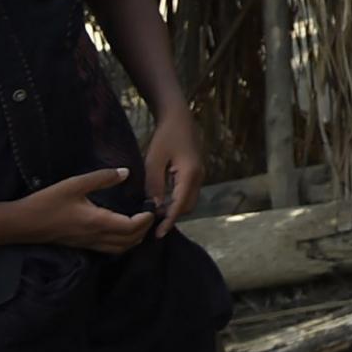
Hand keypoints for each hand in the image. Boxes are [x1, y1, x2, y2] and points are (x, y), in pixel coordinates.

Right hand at [15, 168, 153, 252]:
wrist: (20, 224)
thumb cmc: (47, 202)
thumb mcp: (75, 184)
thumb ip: (102, 178)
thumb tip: (126, 172)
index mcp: (97, 222)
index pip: (131, 228)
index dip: (146, 220)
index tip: (152, 206)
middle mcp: (95, 236)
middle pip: (129, 242)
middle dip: (144, 230)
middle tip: (150, 213)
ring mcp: (87, 243)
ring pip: (119, 248)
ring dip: (134, 238)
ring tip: (140, 222)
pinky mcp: (80, 245)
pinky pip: (107, 248)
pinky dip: (121, 242)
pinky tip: (120, 229)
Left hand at [141, 111, 203, 235]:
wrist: (178, 117)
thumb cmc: (165, 137)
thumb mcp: (154, 161)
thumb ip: (154, 186)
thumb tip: (154, 208)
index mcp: (190, 175)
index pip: (180, 205)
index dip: (168, 221)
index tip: (157, 235)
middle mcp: (199, 177)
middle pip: (188, 206)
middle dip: (172, 216)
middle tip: (151, 223)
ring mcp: (200, 173)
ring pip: (189, 199)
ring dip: (174, 208)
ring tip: (154, 213)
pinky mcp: (196, 171)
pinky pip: (188, 191)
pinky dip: (177, 199)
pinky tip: (162, 199)